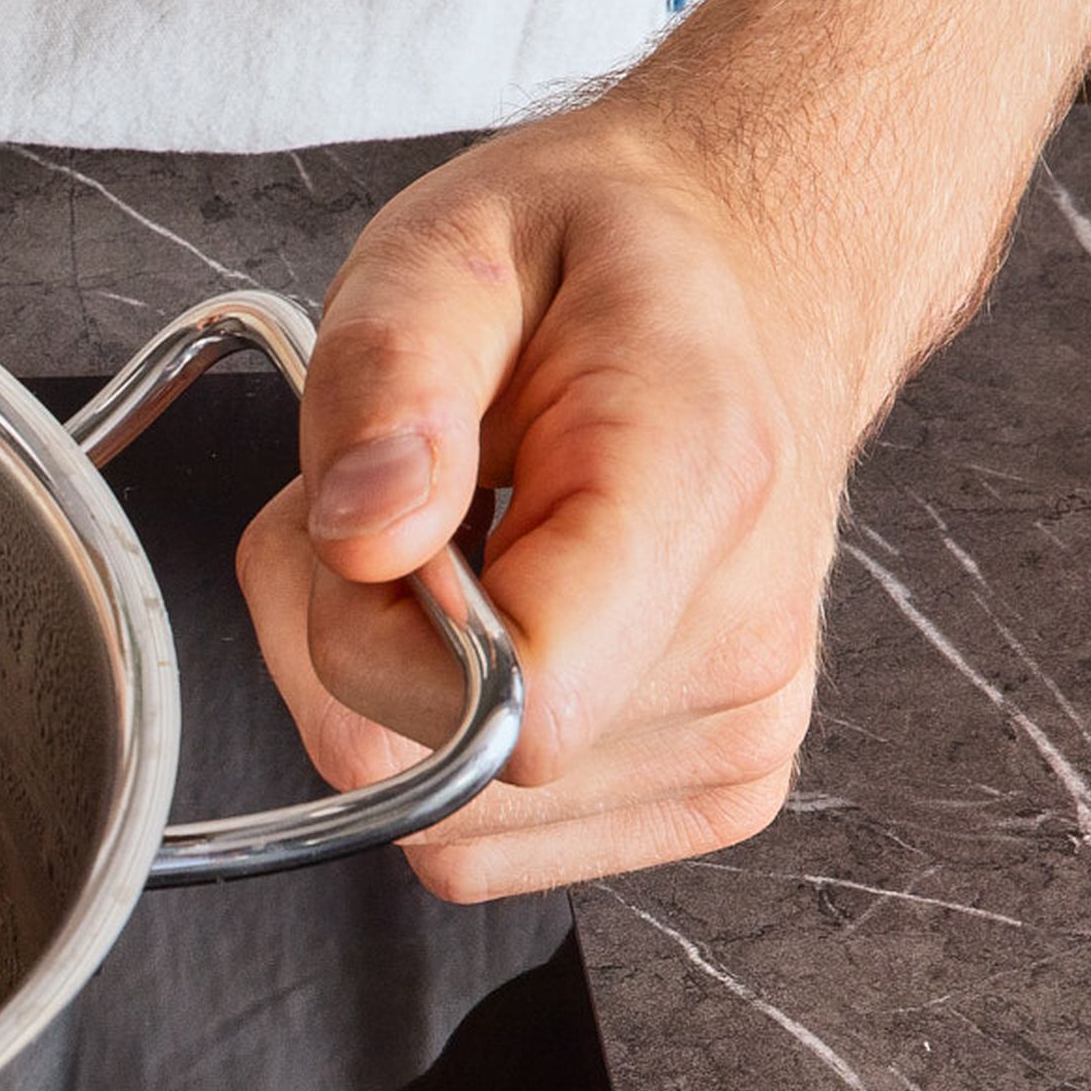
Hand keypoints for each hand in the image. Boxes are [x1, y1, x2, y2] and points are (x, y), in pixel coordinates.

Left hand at [242, 102, 887, 899]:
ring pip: (441, 823)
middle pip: (431, 777)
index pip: (509, 705)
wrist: (749, 288)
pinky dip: (443, 741)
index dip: (365, 632)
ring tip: (453, 547)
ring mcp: (737, 736)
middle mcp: (741, 644)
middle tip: (390, 506)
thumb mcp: (452, 247)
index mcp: (696, 489)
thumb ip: (390, 379)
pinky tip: (497, 616)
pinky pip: (486, 843)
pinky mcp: (714, 792)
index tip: (372, 516)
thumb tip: (364, 537)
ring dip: (382, 695)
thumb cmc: (596, 271)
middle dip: (342, 647)